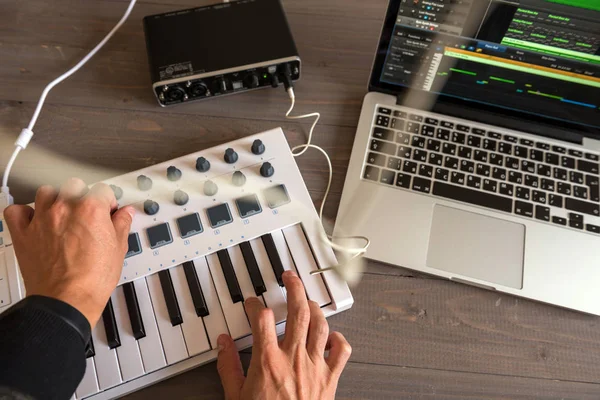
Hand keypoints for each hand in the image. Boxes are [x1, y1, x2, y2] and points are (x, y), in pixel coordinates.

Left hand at [3, 178, 134, 325]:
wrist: (68, 300)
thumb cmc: (92, 279)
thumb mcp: (118, 249)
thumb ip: (121, 225)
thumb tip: (125, 214)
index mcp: (91, 209)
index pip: (102, 190)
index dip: (108, 202)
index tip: (108, 212)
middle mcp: (65, 209)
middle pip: (74, 186)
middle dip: (82, 196)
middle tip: (86, 213)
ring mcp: (42, 219)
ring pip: (46, 192)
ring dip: (54, 199)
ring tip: (61, 214)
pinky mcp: (23, 233)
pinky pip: (16, 211)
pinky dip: (23, 213)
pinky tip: (33, 221)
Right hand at [217, 271, 351, 399]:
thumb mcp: (236, 396)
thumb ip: (228, 366)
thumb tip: (223, 343)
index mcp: (268, 360)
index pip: (262, 318)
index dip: (255, 304)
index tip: (252, 302)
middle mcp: (294, 357)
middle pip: (297, 311)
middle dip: (294, 288)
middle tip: (289, 277)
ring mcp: (315, 366)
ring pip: (320, 325)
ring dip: (315, 307)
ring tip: (308, 299)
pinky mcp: (331, 378)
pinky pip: (342, 351)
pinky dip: (339, 339)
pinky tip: (332, 335)